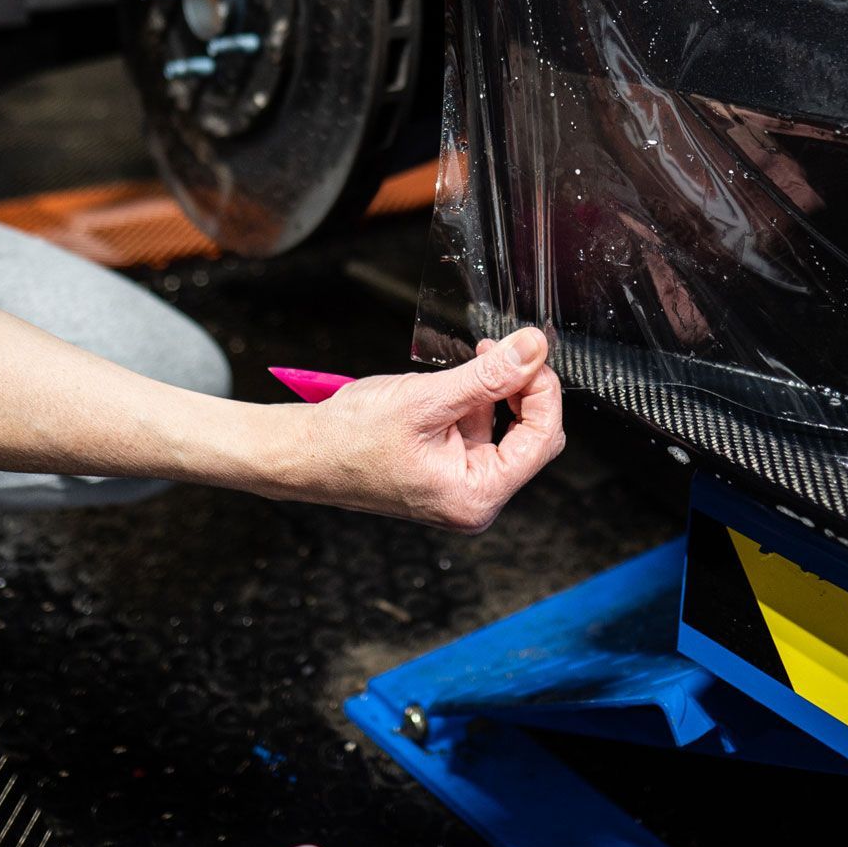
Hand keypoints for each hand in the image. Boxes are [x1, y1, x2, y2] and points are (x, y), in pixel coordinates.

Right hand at [293, 328, 563, 530]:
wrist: (304, 452)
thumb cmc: (351, 438)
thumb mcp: (427, 399)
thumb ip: (488, 375)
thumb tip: (533, 348)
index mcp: (477, 496)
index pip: (542, 439)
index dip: (543, 390)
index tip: (529, 351)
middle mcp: (474, 498)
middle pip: (531, 436)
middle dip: (521, 389)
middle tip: (503, 350)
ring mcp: (461, 484)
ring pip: (507, 428)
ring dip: (495, 389)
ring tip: (469, 362)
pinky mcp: (447, 468)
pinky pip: (480, 430)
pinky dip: (474, 399)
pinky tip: (453, 381)